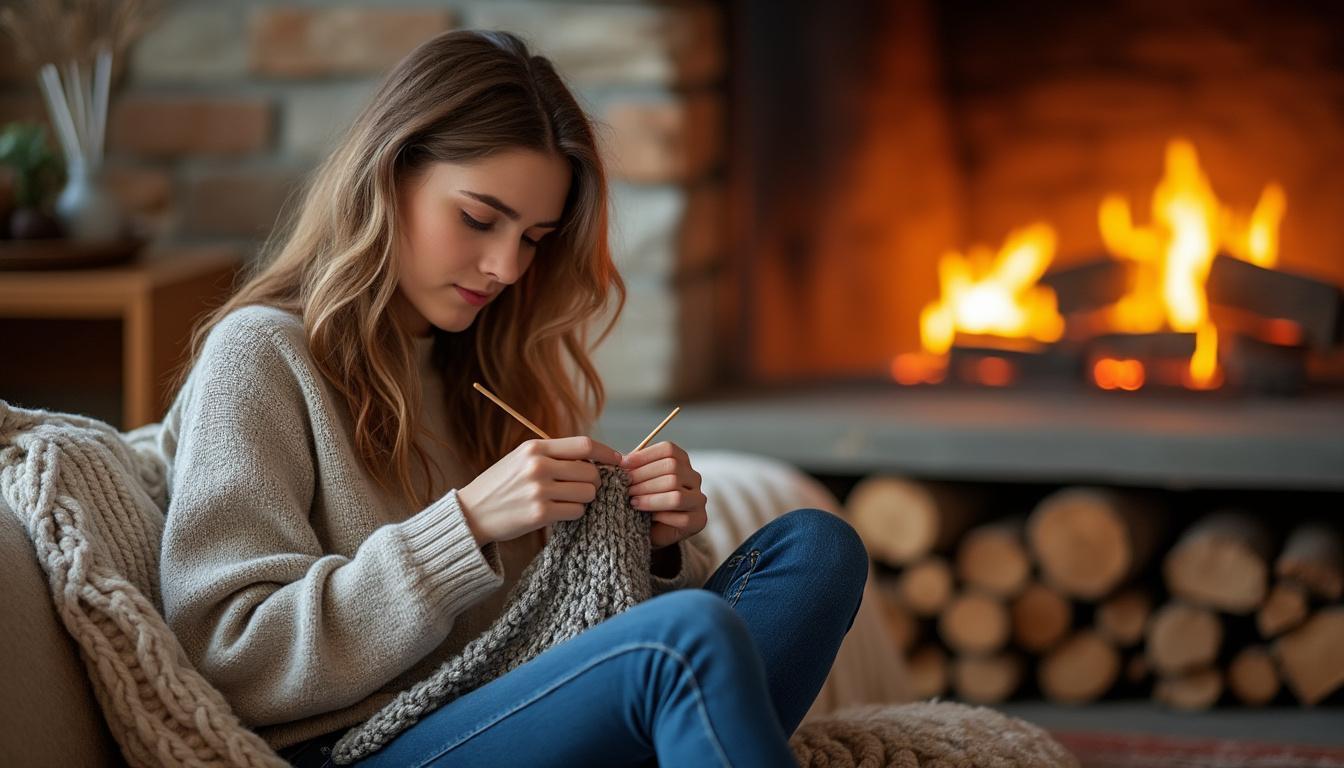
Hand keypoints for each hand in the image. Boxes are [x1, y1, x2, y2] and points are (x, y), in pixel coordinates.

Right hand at [456, 436, 622, 546]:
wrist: (471, 514)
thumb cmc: (500, 485)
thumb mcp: (521, 459)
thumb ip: (553, 455)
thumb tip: (594, 458)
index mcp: (535, 447)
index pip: (585, 445)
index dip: (607, 453)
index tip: (618, 461)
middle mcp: (538, 465)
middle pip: (591, 471)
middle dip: (595, 481)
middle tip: (585, 488)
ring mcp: (539, 490)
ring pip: (587, 492)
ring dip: (584, 499)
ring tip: (567, 500)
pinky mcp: (540, 514)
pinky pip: (576, 511)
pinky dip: (574, 513)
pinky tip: (560, 513)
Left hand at [619, 441, 707, 550]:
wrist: (651, 530)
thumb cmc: (644, 501)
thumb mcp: (638, 481)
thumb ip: (633, 469)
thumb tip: (619, 460)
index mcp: (681, 462)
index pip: (668, 450)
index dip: (644, 456)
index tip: (623, 465)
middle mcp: (694, 477)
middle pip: (672, 469)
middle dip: (644, 477)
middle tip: (626, 487)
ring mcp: (699, 499)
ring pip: (676, 494)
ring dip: (650, 498)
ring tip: (633, 502)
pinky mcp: (699, 519)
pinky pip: (681, 517)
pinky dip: (661, 516)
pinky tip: (648, 517)